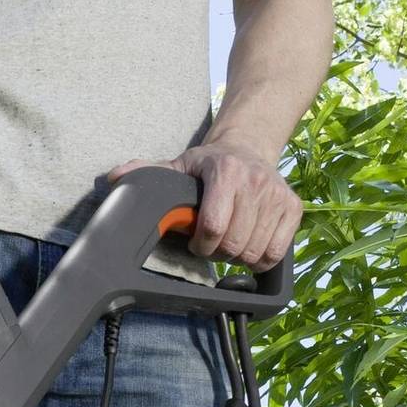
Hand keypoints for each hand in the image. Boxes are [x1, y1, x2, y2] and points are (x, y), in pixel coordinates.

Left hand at [111, 136, 299, 269]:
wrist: (249, 147)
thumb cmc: (209, 164)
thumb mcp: (179, 165)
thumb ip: (148, 172)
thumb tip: (113, 179)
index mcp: (225, 172)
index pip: (213, 226)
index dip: (201, 244)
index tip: (196, 242)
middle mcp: (255, 182)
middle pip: (234, 244)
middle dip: (218, 252)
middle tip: (212, 244)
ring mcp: (277, 196)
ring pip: (255, 252)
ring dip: (238, 257)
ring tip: (229, 242)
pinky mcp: (293, 208)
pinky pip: (277, 252)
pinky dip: (262, 259)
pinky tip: (249, 246)